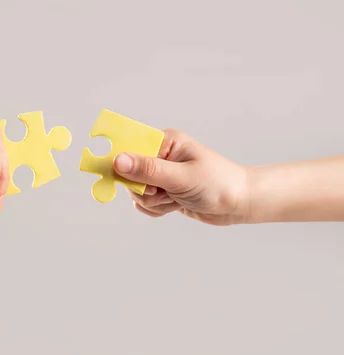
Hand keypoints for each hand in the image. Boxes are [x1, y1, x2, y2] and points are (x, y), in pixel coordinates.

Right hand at [112, 129, 249, 225]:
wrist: (239, 204)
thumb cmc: (218, 184)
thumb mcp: (181, 177)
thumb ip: (148, 170)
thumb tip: (118, 160)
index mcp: (165, 141)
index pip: (131, 148)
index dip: (125, 165)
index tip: (129, 179)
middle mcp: (161, 155)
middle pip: (129, 174)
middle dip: (145, 190)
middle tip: (164, 192)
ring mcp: (161, 174)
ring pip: (137, 192)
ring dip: (154, 202)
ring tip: (175, 198)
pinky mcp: (163, 191)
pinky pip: (145, 203)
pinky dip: (157, 209)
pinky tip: (174, 205)